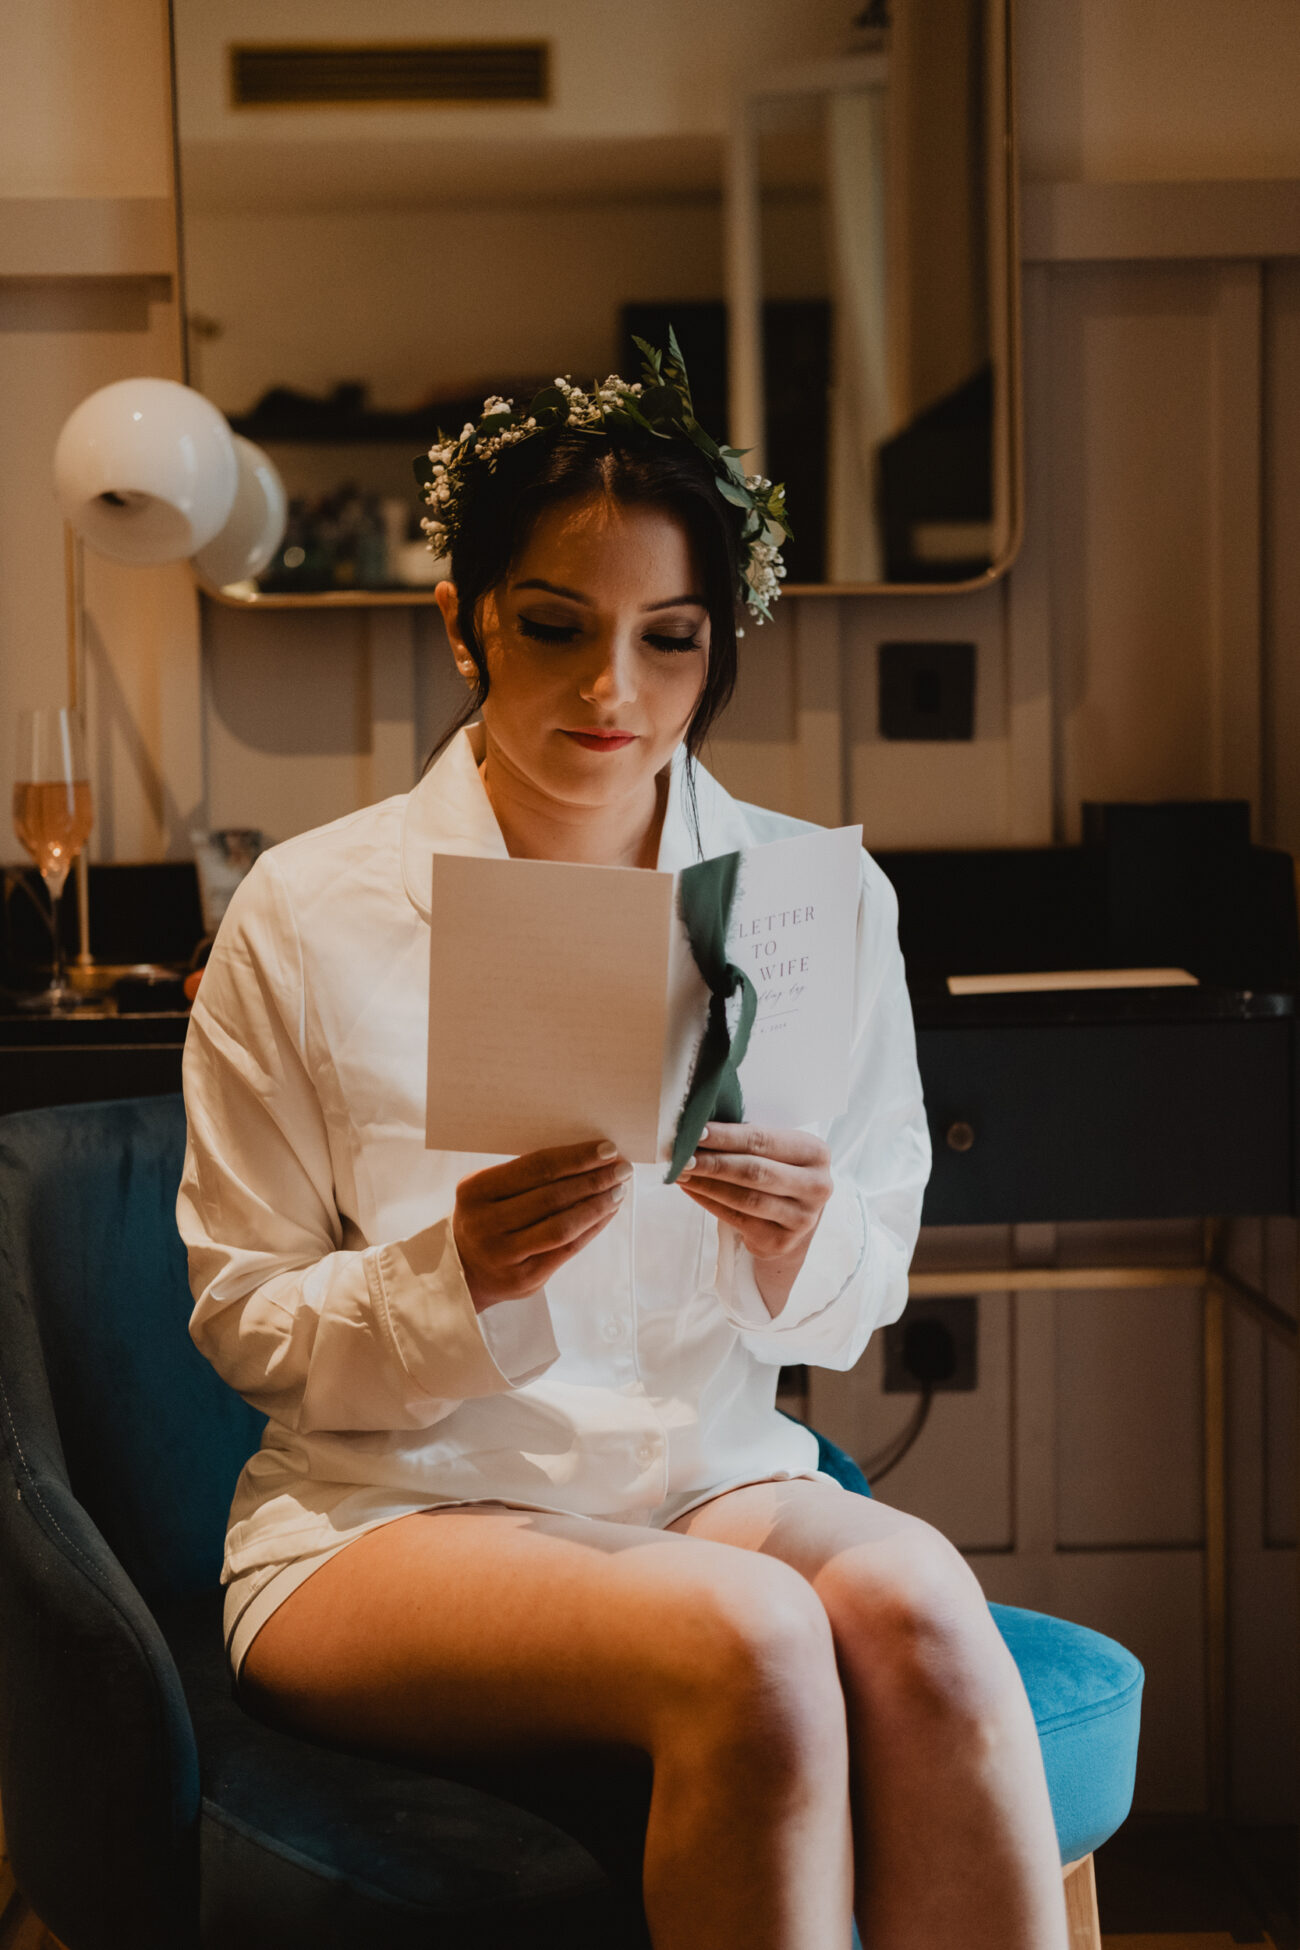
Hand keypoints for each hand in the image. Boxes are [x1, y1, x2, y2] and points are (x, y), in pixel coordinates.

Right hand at [453, 1140, 630, 1310]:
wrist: (464, 1269)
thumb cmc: (488, 1216)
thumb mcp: (490, 1190)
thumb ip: (527, 1175)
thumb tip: (588, 1156)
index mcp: (475, 1190)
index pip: (536, 1167)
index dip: (576, 1157)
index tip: (608, 1149)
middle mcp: (485, 1223)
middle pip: (552, 1196)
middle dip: (594, 1179)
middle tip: (623, 1168)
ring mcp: (503, 1254)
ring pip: (562, 1226)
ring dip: (597, 1205)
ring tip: (619, 1190)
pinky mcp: (523, 1278)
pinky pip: (567, 1249)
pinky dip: (592, 1228)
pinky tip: (607, 1212)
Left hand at [676, 1123, 832, 1279]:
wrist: (795, 1216)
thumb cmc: (779, 1170)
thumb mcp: (778, 1149)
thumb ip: (750, 1139)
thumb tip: (699, 1129)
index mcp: (815, 1153)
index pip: (763, 1140)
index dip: (726, 1136)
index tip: (696, 1131)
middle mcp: (816, 1186)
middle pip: (754, 1171)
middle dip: (713, 1162)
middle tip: (682, 1155)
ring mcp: (801, 1219)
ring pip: (745, 1198)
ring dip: (707, 1184)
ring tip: (681, 1172)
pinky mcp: (781, 1242)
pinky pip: (737, 1220)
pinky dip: (709, 1202)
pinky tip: (692, 1190)